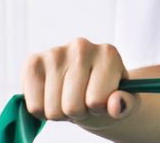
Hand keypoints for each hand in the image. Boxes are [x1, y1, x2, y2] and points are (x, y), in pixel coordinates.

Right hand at [22, 38, 137, 129]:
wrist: (87, 86)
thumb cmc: (108, 95)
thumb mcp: (125, 103)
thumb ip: (125, 105)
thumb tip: (116, 105)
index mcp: (108, 54)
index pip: (97, 101)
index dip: (98, 109)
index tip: (102, 99)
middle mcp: (81, 47)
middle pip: (72, 106)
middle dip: (78, 112)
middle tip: (83, 100)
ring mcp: (55, 52)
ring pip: (52, 109)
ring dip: (60, 113)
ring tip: (69, 98)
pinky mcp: (33, 62)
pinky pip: (33, 106)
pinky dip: (42, 110)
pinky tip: (52, 97)